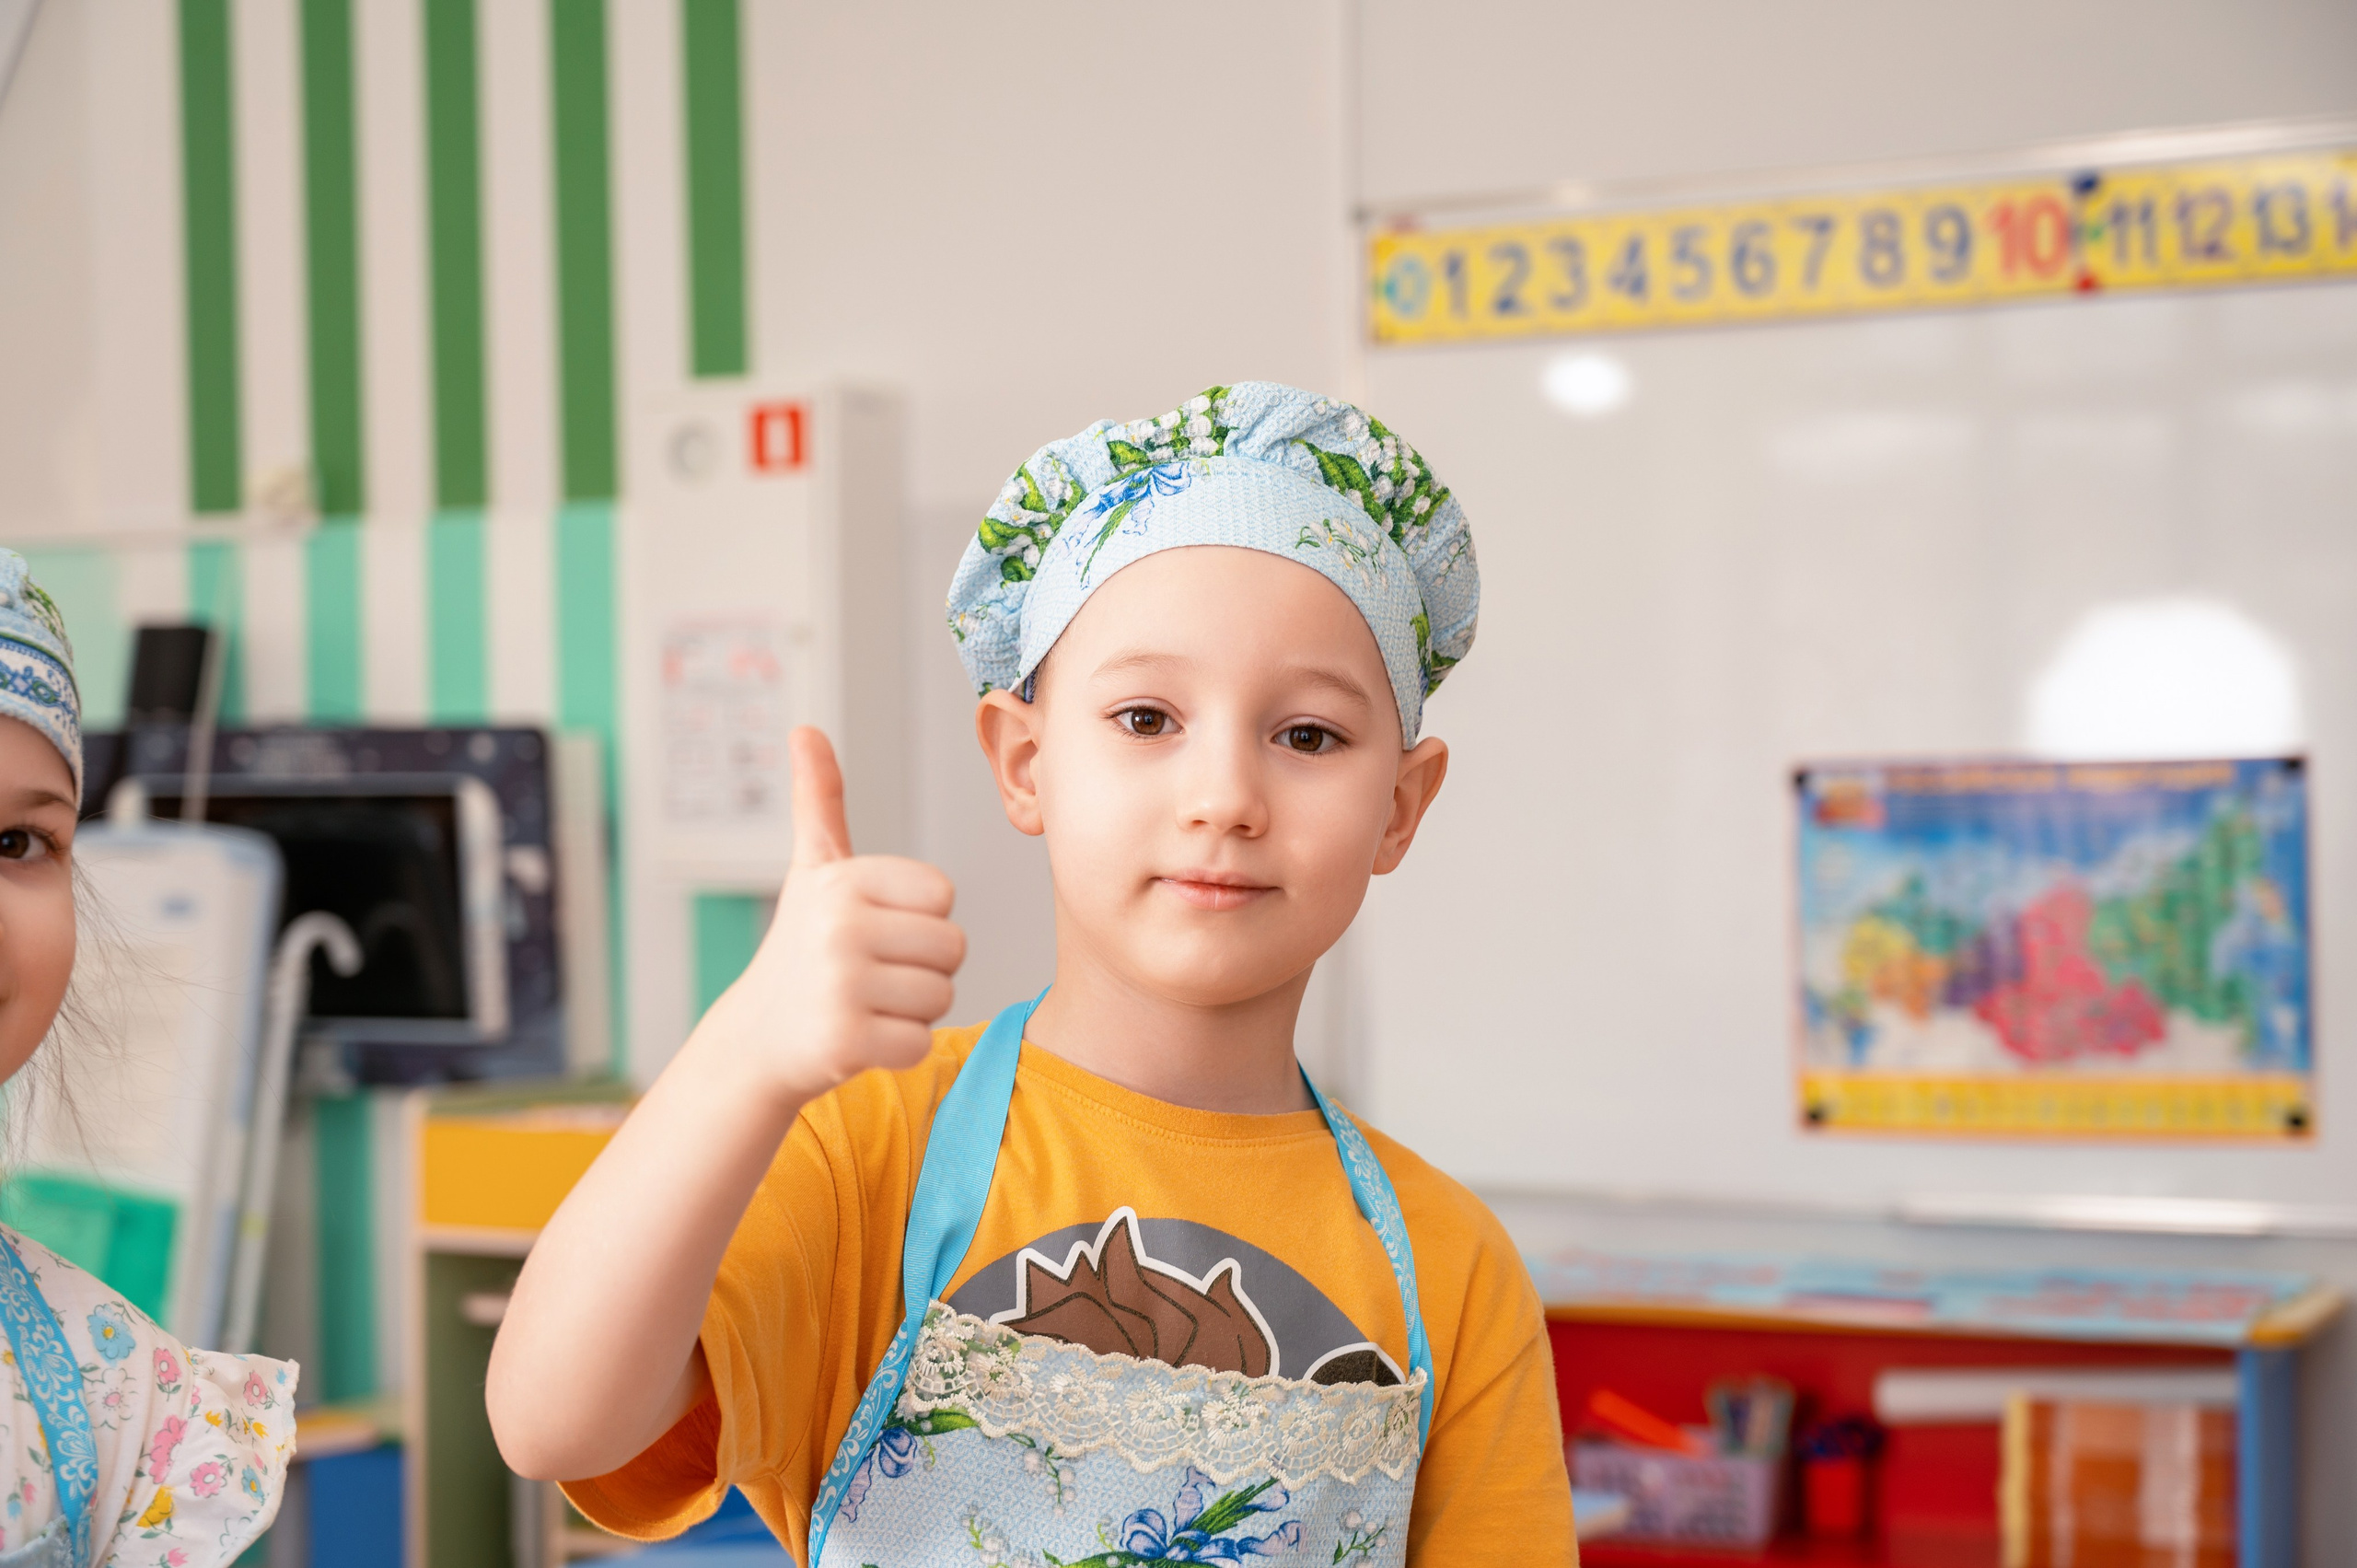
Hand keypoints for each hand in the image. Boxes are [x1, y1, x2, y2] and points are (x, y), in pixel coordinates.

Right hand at [702, 728, 965, 1102]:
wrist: (755, 1039)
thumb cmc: (800, 948)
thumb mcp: (811, 871)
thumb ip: (820, 802)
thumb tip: (805, 729)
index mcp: (843, 880)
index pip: (942, 895)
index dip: (917, 918)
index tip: (872, 929)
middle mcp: (840, 927)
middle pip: (952, 947)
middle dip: (922, 967)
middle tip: (869, 974)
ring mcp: (842, 986)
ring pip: (941, 995)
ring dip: (912, 1008)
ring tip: (863, 1003)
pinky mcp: (847, 1041)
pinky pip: (920, 1042)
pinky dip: (899, 1048)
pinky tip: (858, 1038)